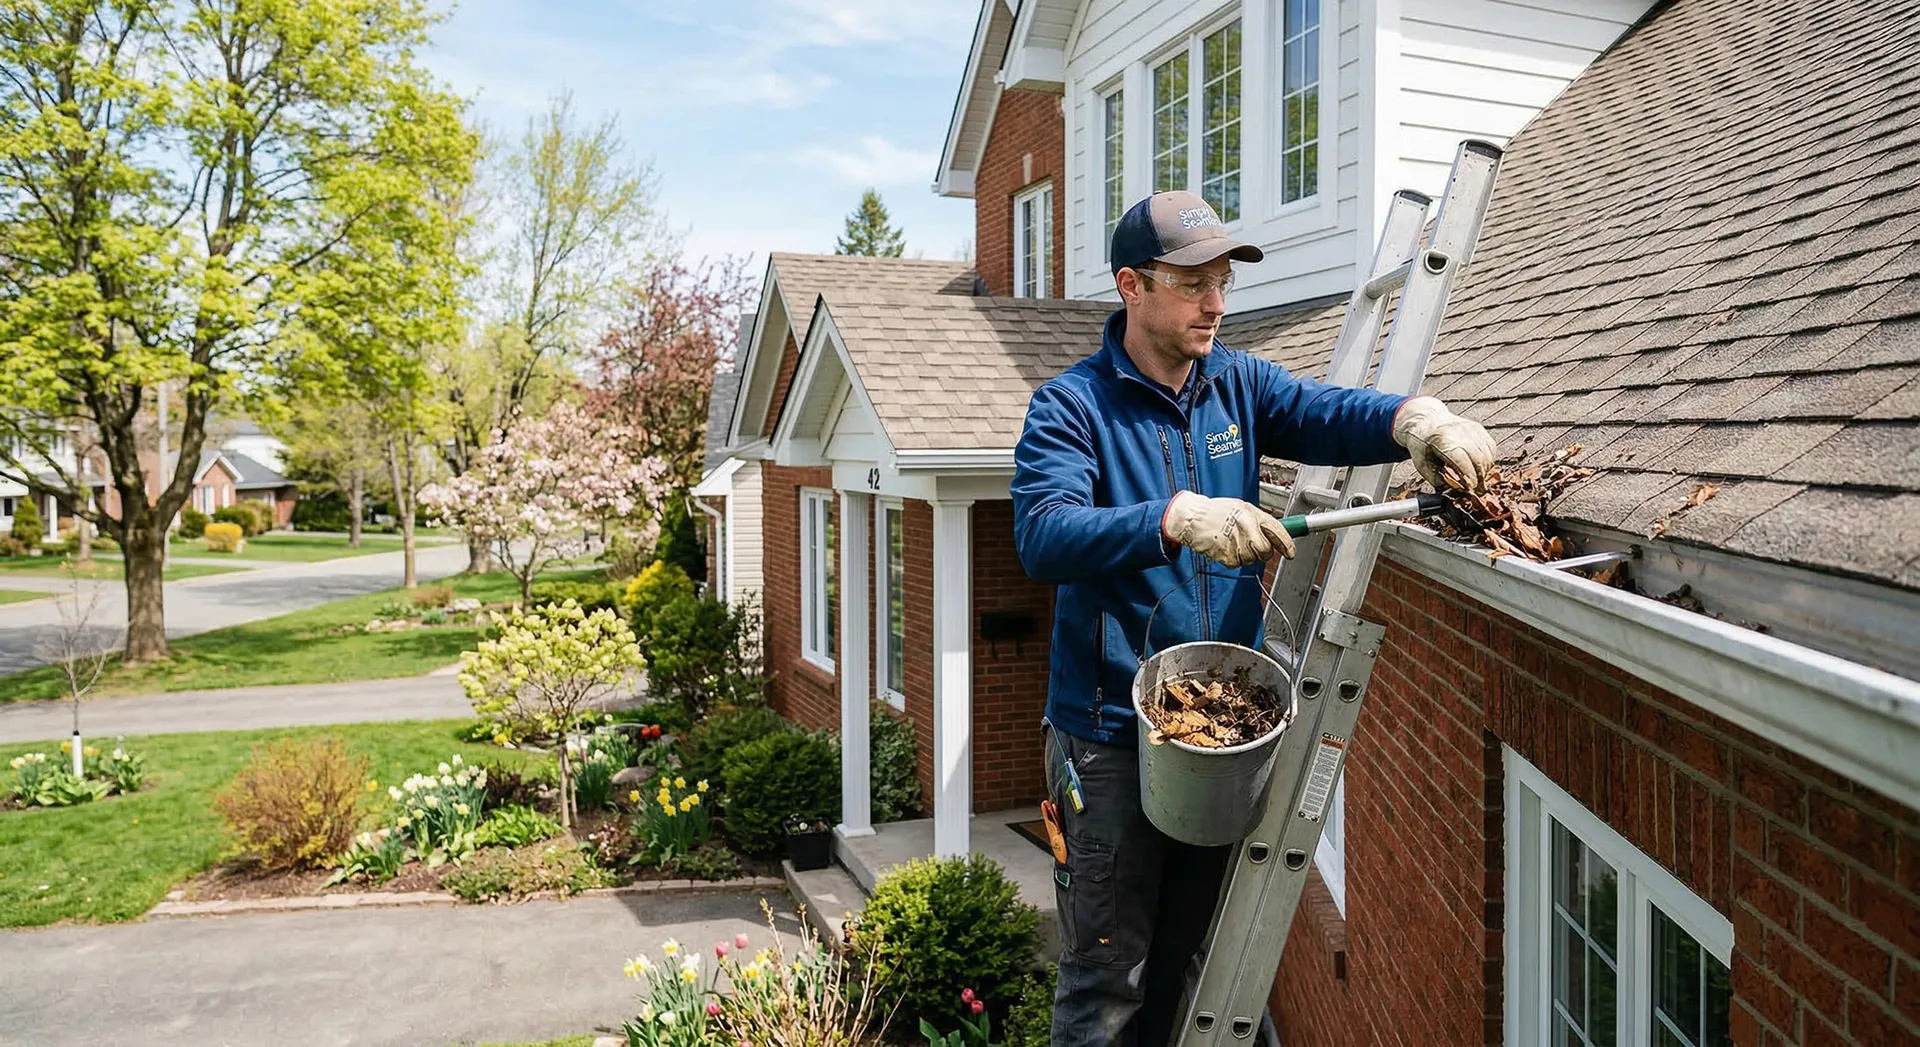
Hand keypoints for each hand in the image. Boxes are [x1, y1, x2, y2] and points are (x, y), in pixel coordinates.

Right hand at [1161, 491, 1296, 566]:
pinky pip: (1238, 563)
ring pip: (1252, 559)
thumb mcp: (1240, 508)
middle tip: (1254, 546)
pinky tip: (1226, 546)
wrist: (1192, 518)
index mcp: (1251, 514)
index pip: (1276, 531)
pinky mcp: (1226, 556)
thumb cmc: (1215, 512)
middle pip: (1265, 551)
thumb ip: (1258, 520)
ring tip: (1234, 542)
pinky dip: (1234, 558)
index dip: (1286, 544)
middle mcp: (1245, 528)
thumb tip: (1274, 533)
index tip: (1291, 552)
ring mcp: (1236, 544)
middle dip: (1263, 552)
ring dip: (1246, 555)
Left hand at [1392, 397, 1497, 492]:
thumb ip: (1435, 479)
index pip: (1462, 460)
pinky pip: (1491, 447)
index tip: (1470, 489)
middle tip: (1476, 490)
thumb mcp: (1421, 463)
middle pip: (1478, 458)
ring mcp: (1471, 428)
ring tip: (1478, 480)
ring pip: (1487, 454)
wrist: (1425, 421)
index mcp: (1442, 440)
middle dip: (1479, 478)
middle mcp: (1459, 431)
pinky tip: (1480, 467)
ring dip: (1485, 470)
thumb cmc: (1421, 442)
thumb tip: (1452, 491)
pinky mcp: (1478, 428)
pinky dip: (1489, 460)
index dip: (1469, 477)